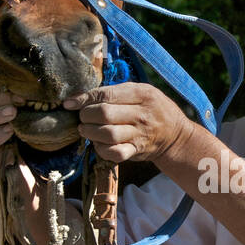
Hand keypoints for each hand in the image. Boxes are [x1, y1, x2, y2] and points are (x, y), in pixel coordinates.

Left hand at [63, 83, 190, 163]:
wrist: (175, 135)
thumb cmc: (152, 108)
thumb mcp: (141, 91)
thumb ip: (116, 92)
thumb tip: (81, 96)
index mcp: (142, 94)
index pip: (106, 95)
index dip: (83, 99)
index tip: (69, 103)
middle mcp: (141, 114)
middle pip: (104, 114)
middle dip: (85, 115)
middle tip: (82, 116)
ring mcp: (139, 134)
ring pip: (107, 134)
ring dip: (89, 132)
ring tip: (85, 129)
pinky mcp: (136, 151)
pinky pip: (114, 153)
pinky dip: (100, 149)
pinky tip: (97, 143)